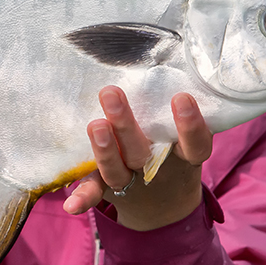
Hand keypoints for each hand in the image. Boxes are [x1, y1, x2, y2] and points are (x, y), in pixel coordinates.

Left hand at [64, 87, 212, 230]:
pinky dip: (84, 198)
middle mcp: (157, 171)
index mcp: (184, 158)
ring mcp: (132, 182)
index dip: (190, 124)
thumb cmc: (175, 153)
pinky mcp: (109, 189)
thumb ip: (172, 111)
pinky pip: (96, 193)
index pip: (194, 144)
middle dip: (125, 124)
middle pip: (141, 151)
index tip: (181, 97)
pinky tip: (71, 205)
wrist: (166, 206)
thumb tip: (161, 58)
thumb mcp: (185, 139)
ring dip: (104, 150)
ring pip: (116, 170)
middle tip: (111, 93)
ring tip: (93, 124)